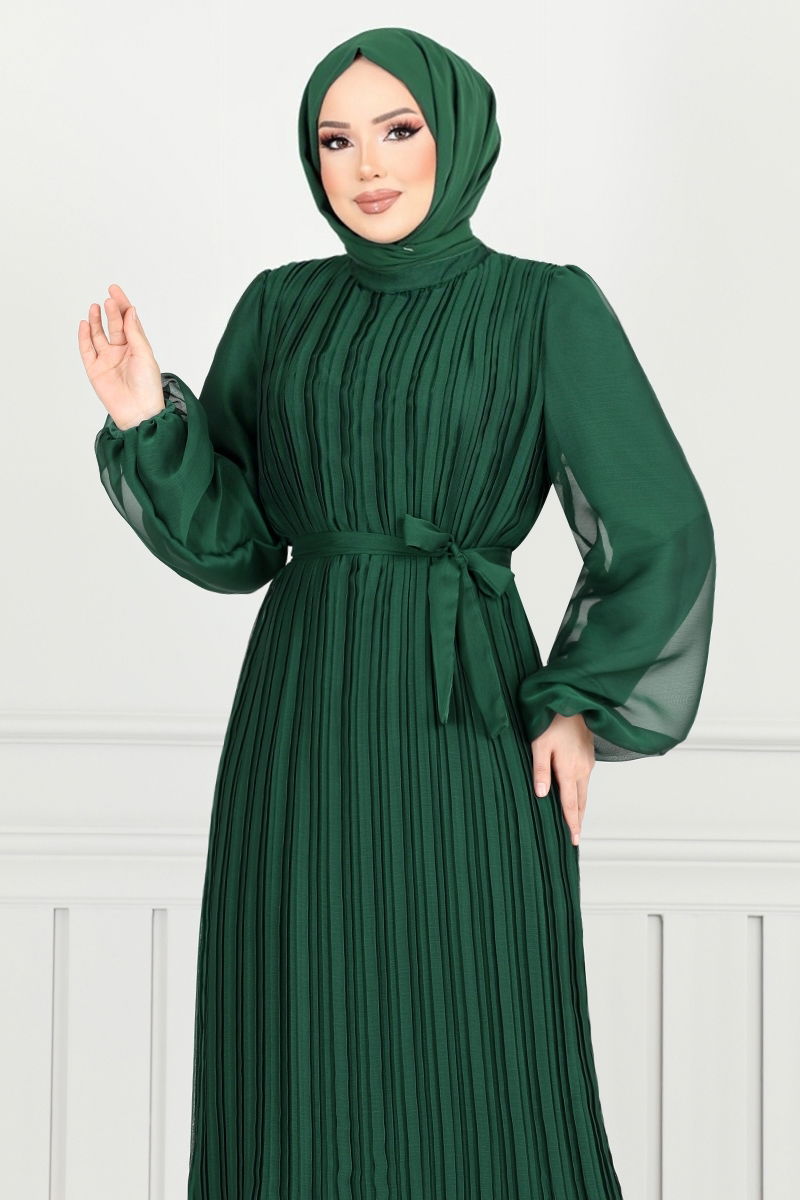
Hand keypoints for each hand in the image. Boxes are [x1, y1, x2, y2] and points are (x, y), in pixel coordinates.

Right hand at [78, 284, 163, 429]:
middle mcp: (122, 352)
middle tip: (108, 299)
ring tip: (95, 307)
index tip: (115, 290)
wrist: (138, 412)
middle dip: (111, 311)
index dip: (122, 305)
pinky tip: (85, 324)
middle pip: (114, 326)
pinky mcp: (95, 370)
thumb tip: (130, 311)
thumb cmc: (147, 387)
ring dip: (97, 320)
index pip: (129, 321)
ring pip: (99, 335)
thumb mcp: (144, 355)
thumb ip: (135, 333)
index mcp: (137, 348)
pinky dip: (84, 336)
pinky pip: (87, 349)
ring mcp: (107, 360)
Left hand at [531, 713, 594, 845]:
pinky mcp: (588, 755)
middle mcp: (582, 769)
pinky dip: (581, 792)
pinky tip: (575, 794)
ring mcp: (587, 762)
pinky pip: (585, 780)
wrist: (572, 699)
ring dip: (580, 807)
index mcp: (569, 770)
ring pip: (584, 791)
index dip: (572, 823)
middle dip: (578, 820)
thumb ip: (540, 770)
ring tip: (576, 821)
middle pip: (581, 802)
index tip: (575, 840)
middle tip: (576, 838)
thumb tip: (542, 796)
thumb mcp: (539, 744)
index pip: (571, 804)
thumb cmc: (552, 720)